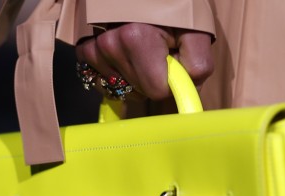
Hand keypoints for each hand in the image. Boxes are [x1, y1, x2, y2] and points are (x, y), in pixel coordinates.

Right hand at [76, 23, 213, 100]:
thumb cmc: (174, 9)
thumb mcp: (195, 32)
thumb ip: (197, 65)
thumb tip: (186, 96)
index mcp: (136, 38)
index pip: (157, 90)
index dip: (171, 81)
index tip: (173, 60)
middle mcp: (111, 43)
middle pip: (140, 91)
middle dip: (153, 79)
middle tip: (158, 52)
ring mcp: (96, 48)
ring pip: (123, 88)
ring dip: (136, 77)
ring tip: (143, 50)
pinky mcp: (87, 51)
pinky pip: (103, 82)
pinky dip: (117, 77)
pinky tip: (125, 59)